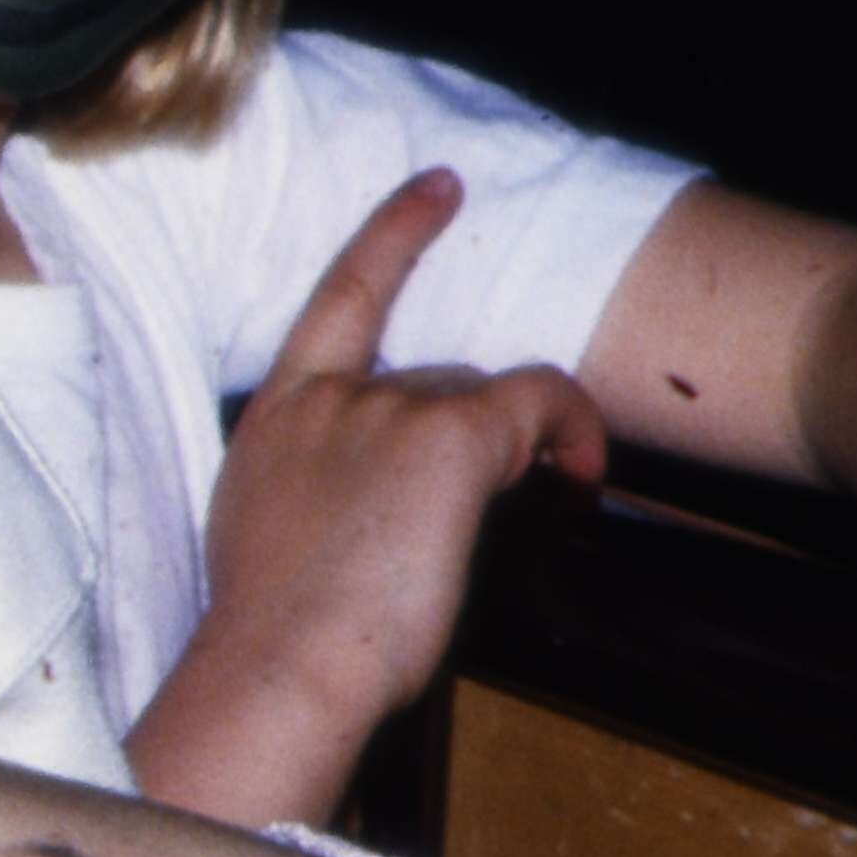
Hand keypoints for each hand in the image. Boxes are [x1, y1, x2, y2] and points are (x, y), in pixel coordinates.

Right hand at [144, 172, 607, 827]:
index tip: (437, 187)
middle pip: (432, 377)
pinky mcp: (446, 435)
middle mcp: (327, 400)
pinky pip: (539, 404)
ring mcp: (386, 408)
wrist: (282, 669)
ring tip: (540, 507)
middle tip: (515, 491)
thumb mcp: (276, 539)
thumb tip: (387, 502)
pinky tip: (582, 474)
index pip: (338, 300)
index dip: (393, 236)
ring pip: (483, 403)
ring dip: (516, 449)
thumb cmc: (279, 640)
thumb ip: (323, 491)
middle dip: (471, 434)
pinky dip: (573, 430)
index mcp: (274, 422)